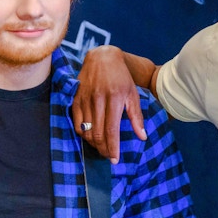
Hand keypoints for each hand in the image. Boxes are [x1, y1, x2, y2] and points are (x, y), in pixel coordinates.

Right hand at [72, 46, 145, 162]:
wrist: (102, 57)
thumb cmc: (121, 77)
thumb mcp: (132, 94)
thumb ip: (136, 117)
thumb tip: (142, 137)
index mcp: (114, 98)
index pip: (111, 129)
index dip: (112, 147)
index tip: (114, 159)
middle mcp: (98, 99)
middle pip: (97, 132)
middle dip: (103, 148)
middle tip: (108, 156)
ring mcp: (84, 99)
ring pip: (86, 130)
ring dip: (93, 143)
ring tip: (101, 147)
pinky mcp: (76, 98)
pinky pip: (76, 123)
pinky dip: (82, 133)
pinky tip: (90, 136)